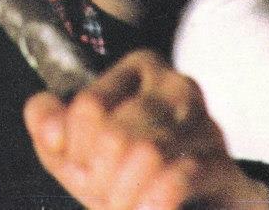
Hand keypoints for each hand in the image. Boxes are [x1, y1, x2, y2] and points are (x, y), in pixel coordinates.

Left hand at [24, 50, 268, 209]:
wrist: (198, 205)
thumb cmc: (131, 174)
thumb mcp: (80, 153)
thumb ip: (51, 130)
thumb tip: (45, 119)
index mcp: (141, 71)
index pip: (88, 106)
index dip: (74, 150)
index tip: (83, 168)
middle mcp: (177, 87)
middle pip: (116, 133)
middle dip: (101, 178)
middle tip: (105, 196)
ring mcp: (204, 122)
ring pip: (147, 154)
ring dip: (124, 196)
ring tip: (126, 207)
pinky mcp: (222, 162)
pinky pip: (179, 177)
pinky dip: (154, 202)